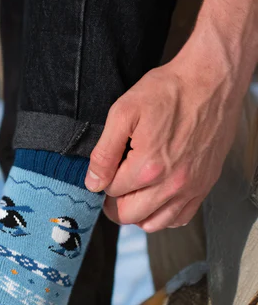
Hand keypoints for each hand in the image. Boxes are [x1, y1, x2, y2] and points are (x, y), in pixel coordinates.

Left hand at [84, 49, 244, 232]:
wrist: (212, 80)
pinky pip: (179, 218)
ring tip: (134, 191)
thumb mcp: (124, 112)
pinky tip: (156, 197)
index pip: (110, 192)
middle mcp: (171, 184)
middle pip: (128, 215)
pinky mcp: (203, 186)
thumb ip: (104, 152)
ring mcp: (190, 188)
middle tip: (116, 182)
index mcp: (148, 167)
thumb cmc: (168, 91)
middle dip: (116, 201)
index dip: (105, 179)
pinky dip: (164, 215)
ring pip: (152, 223)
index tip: (111, 165)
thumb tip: (93, 183)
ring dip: (138, 212)